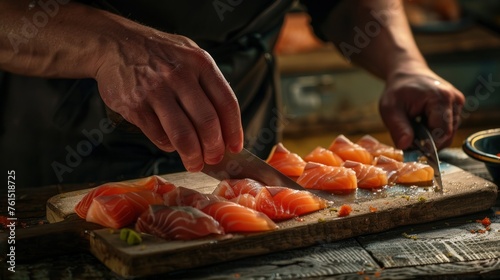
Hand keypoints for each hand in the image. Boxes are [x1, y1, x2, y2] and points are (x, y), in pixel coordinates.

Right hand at [95, 25, 242, 171]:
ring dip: (193, 156)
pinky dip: (169, 146)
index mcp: (200, 63)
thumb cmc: (159, 54)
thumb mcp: (190, 55)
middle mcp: (179, 75)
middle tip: (214, 158)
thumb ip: (208, 84)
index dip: (234, 130)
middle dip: (214, 148)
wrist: (114, 44)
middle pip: (207, 122)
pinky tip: (171, 145)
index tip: (235, 147)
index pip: (226, 103)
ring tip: (195, 163)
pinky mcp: (135, 106)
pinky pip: (159, 136)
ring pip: (183, 135)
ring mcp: (156, 91)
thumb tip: (225, 126)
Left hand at [379, 69, 464, 149]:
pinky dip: (434, 130)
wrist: (407, 73)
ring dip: (431, 136)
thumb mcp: (389, 108)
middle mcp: (455, 100)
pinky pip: (448, 127)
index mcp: (441, 98)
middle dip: (429, 141)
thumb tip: (405, 146)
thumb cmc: (398, 90)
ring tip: (415, 126)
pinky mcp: (456, 107)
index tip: (412, 147)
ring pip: (448, 133)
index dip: (428, 144)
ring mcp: (458, 103)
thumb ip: (398, 127)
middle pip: (447, 134)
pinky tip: (422, 123)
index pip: (442, 132)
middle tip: (410, 137)